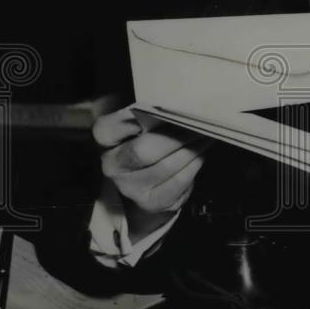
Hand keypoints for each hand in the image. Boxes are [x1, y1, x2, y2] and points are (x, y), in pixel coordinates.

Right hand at [93, 106, 208, 241]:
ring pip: (166, 166)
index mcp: (105, 140)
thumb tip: (172, 105)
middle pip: (144, 150)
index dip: (133, 118)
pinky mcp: (152, 203)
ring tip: (205, 135)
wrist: (145, 182)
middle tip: (196, 123)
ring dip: (191, 149)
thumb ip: (145, 113)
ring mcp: (131, 188)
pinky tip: (201, 153)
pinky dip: (194, 165)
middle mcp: (112, 166)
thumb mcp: (137, 123)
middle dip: (175, 136)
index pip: (109, 127)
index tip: (160, 109)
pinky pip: (179, 182)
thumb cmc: (145, 140)